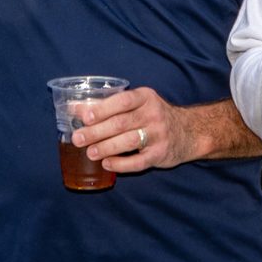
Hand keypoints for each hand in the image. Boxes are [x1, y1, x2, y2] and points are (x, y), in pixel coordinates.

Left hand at [72, 87, 192, 172]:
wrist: (188, 132)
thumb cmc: (153, 116)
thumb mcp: (137, 104)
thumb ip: (108, 105)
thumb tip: (73, 108)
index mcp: (146, 97)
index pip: (122, 101)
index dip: (103, 109)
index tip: (84, 117)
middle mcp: (154, 114)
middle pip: (121, 123)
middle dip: (96, 131)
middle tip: (78, 138)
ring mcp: (159, 135)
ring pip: (129, 141)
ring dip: (106, 147)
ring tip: (90, 153)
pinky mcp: (160, 154)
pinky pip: (139, 161)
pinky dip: (121, 164)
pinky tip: (107, 164)